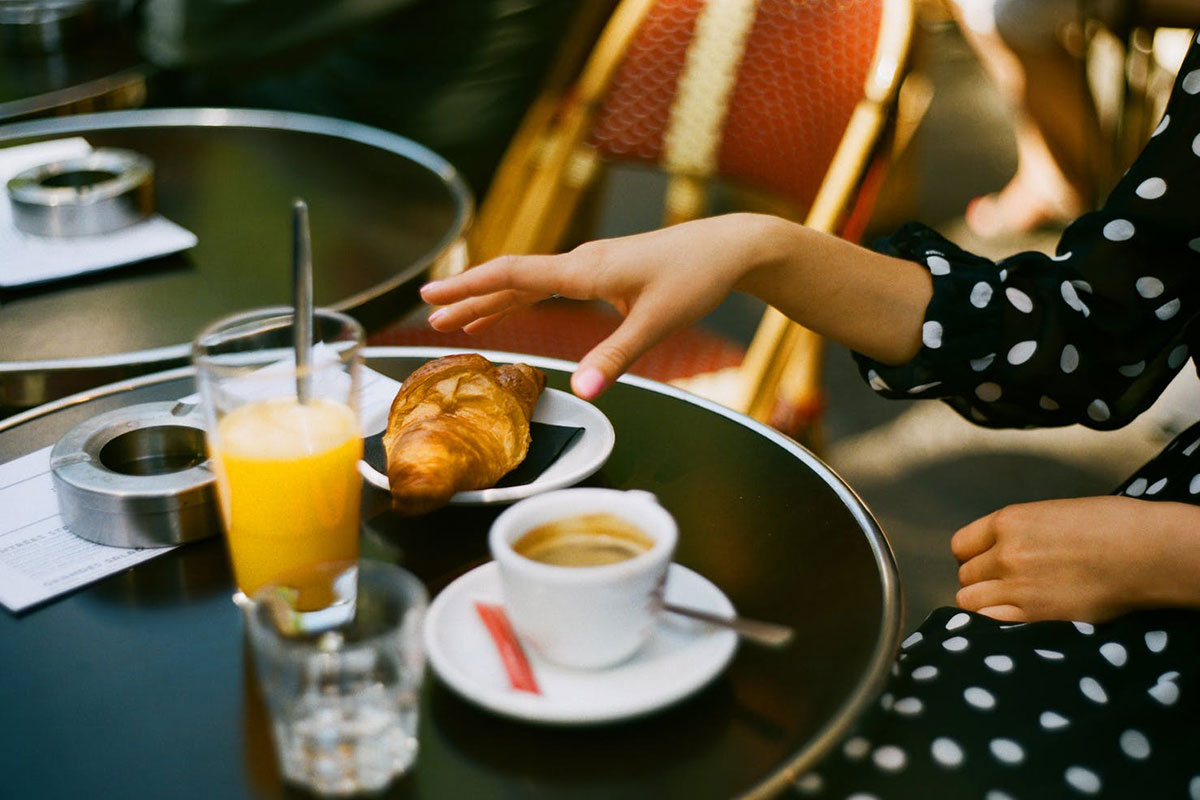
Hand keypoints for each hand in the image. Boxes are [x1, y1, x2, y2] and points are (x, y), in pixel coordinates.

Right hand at [419, 214, 777, 398]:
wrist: (729, 249)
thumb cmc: (695, 279)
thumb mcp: (657, 324)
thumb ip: (616, 359)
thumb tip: (583, 393)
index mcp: (585, 270)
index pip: (513, 276)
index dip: (469, 288)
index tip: (431, 298)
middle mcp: (580, 264)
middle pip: (510, 278)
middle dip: (468, 297)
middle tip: (428, 315)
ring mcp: (590, 267)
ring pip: (526, 283)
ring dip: (489, 300)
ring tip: (455, 322)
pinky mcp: (602, 273)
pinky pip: (547, 286)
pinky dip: (519, 301)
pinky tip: (506, 313)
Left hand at [951, 496, 1199, 622]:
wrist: (1145, 552)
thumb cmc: (1112, 526)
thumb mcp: (1052, 514)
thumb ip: (1019, 532)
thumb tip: (1002, 548)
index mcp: (1008, 521)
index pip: (961, 544)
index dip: (973, 556)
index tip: (986, 562)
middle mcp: (1005, 553)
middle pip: (966, 574)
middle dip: (981, 580)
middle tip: (1006, 585)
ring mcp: (1016, 586)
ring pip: (969, 600)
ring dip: (984, 603)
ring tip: (1009, 604)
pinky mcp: (1034, 615)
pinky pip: (988, 623)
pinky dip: (993, 624)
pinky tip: (1011, 620)